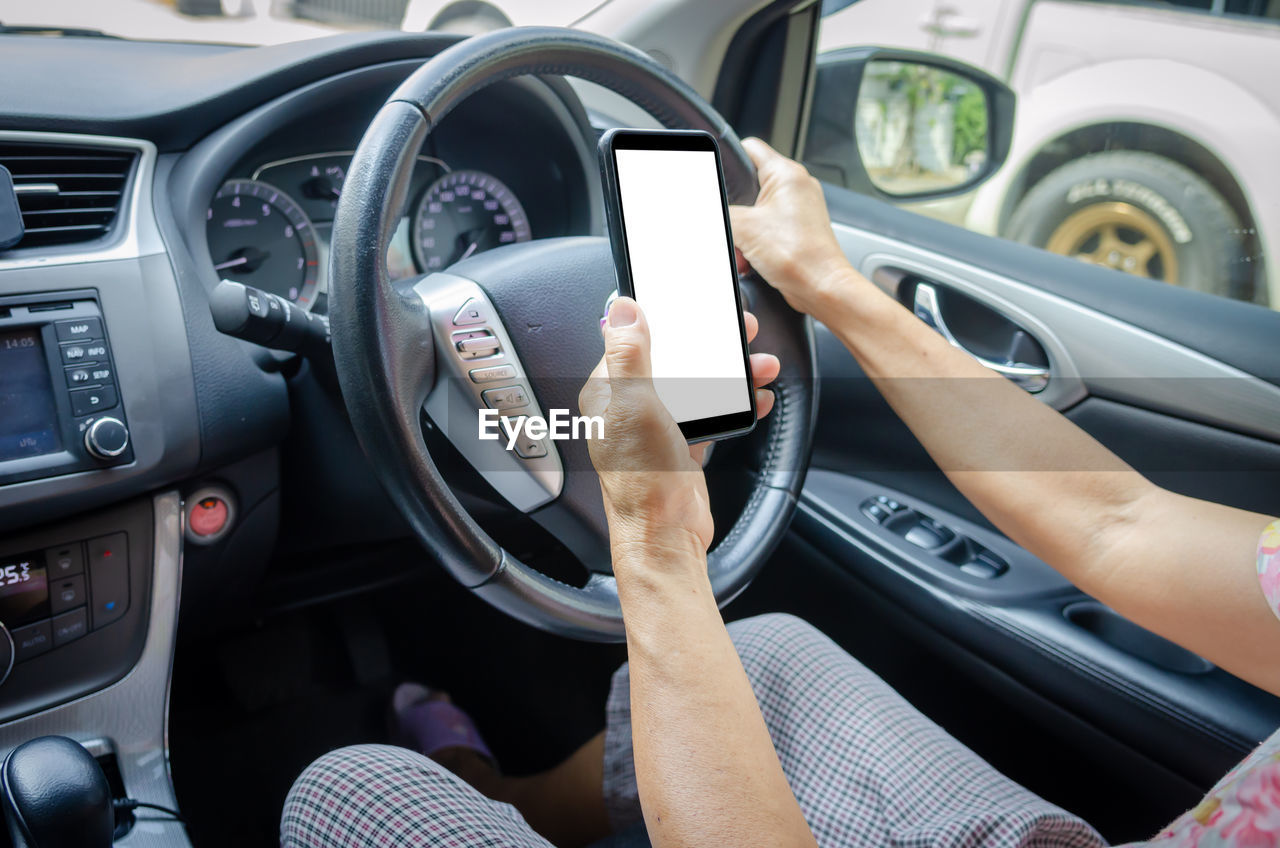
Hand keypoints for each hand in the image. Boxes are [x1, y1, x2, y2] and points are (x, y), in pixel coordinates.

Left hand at [577, 297, 779, 568]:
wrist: (665, 535)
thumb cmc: (641, 479)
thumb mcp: (634, 405)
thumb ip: (629, 355)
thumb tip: (623, 309)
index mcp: (608, 392)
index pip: (633, 340)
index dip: (667, 320)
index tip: (695, 306)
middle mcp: (629, 407)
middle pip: (674, 359)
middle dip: (710, 344)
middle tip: (740, 332)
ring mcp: (657, 426)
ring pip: (697, 384)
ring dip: (730, 373)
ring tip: (759, 366)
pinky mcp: (681, 445)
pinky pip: (712, 413)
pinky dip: (735, 403)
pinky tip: (754, 397)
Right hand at [729, 138, 853, 314]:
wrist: (822, 288)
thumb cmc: (801, 256)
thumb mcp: (744, 228)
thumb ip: (721, 213)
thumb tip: (712, 211)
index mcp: (787, 174)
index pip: (749, 147)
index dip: (728, 159)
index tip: (717, 177)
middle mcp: (796, 187)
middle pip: (748, 187)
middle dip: (734, 212)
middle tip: (733, 228)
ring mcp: (798, 210)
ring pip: (754, 213)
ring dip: (742, 233)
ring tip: (745, 250)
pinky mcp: (796, 231)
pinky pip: (765, 230)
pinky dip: (754, 244)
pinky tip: (752, 259)